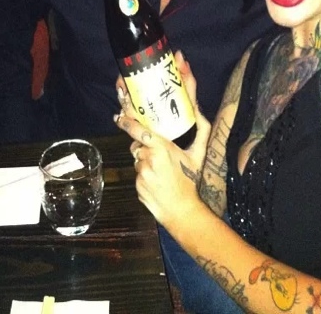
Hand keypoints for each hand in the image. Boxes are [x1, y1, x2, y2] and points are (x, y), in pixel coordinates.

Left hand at [114, 51, 210, 228]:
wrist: (182, 211)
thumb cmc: (190, 181)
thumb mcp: (198, 154)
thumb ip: (201, 129)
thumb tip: (198, 109)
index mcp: (161, 148)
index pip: (138, 130)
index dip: (127, 121)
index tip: (119, 115)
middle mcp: (147, 159)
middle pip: (137, 145)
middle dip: (143, 146)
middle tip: (157, 152)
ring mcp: (140, 174)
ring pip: (137, 160)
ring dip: (145, 161)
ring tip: (160, 170)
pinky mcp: (136, 186)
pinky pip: (137, 174)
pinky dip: (144, 174)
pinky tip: (157, 181)